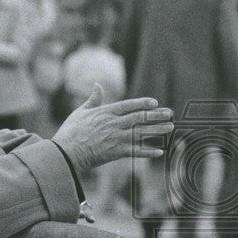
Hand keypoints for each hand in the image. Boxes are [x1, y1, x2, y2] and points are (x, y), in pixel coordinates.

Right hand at [52, 84, 172, 176]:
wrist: (67, 152)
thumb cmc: (71, 132)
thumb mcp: (81, 112)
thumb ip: (93, 99)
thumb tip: (97, 85)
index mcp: (106, 113)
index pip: (129, 106)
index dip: (143, 103)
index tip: (155, 103)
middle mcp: (114, 124)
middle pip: (139, 118)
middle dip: (156, 115)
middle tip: (170, 114)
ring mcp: (117, 138)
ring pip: (141, 133)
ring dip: (157, 130)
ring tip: (170, 128)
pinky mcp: (117, 152)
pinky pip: (136, 151)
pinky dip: (148, 152)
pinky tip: (159, 151)